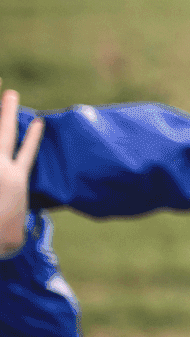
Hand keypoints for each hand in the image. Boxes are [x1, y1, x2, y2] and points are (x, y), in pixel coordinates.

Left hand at [0, 83, 45, 254]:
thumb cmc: (1, 242)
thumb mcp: (14, 235)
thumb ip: (18, 226)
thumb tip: (20, 230)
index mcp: (17, 180)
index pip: (27, 152)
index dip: (34, 137)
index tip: (38, 123)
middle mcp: (2, 168)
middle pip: (5, 133)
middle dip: (7, 113)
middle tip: (10, 94)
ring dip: (0, 118)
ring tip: (4, 97)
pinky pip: (10, 151)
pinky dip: (25, 143)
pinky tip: (19, 125)